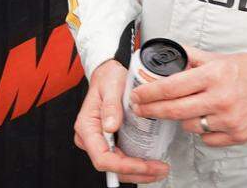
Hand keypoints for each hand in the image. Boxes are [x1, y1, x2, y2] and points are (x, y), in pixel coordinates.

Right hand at [73, 60, 169, 183]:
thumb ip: (110, 106)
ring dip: (138, 172)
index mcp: (87, 126)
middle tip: (159, 169)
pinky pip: (121, 159)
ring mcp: (100, 141)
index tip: (144, 165)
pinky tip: (150, 163)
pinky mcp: (110, 141)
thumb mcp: (111, 86)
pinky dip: (136, 165)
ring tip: (158, 168)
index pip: (102, 157)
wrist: (108, 74)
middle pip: (111, 167)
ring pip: (117, 167)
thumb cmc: (108, 78)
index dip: (124, 166)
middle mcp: (90, 137)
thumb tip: (110, 127)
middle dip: (136, 172)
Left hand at [131, 46, 246, 146]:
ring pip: (189, 126)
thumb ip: (193, 57)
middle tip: (140, 109)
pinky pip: (207, 138)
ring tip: (183, 109)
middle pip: (174, 110)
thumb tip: (169, 54)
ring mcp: (228, 120)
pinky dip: (202, 131)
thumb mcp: (219, 57)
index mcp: (213, 76)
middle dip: (152, 110)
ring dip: (181, 119)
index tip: (137, 95)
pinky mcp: (237, 135)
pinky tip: (205, 120)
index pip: (171, 86)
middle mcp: (220, 98)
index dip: (150, 93)